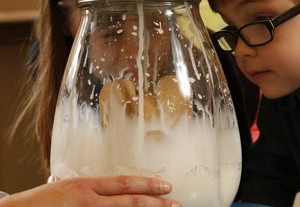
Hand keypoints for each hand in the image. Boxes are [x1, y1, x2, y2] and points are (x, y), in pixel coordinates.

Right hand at [0, 175, 180, 206]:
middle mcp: (88, 202)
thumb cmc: (35, 205)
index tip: (165, 186)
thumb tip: (101, 188)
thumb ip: (83, 188)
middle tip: (176, 204)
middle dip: (157, 203)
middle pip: (130, 202)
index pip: (124, 183)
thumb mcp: (61, 188)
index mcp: (83, 187)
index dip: (147, 184)